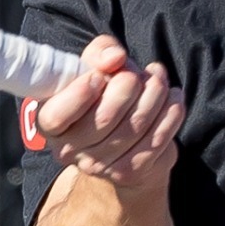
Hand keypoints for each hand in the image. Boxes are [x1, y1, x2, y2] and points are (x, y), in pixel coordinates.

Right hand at [34, 35, 184, 189]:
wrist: (123, 138)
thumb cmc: (103, 93)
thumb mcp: (95, 64)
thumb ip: (100, 52)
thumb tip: (115, 58)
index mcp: (50, 121)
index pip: (57, 116)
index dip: (79, 95)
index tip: (99, 76)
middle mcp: (69, 149)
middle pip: (104, 118)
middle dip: (130, 85)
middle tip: (139, 73)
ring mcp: (99, 166)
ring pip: (135, 126)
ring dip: (155, 95)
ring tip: (158, 80)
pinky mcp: (128, 173)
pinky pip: (156, 140)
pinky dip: (170, 114)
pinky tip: (174, 99)